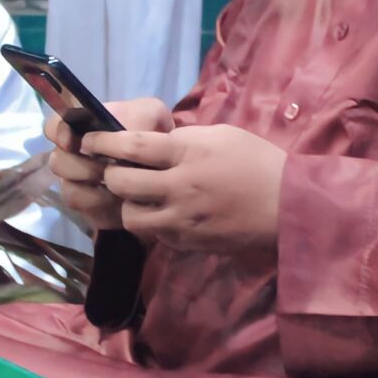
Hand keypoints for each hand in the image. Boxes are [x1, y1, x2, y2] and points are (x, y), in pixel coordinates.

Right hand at [46, 98, 171, 231]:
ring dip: (93, 191)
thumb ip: (135, 115)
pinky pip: (90, 215)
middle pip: (57, 163)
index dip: (58, 133)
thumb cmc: (155, 134)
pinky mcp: (93, 212)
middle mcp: (74, 157)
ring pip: (70, 192)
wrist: (173, 166)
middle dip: (79, 166)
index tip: (74, 140)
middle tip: (105, 167)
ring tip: (119, 188)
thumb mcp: (152, 114)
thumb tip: (117, 131)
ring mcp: (81, 185)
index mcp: (81, 129)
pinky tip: (126, 203)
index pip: (52, 127)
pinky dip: (107, 209)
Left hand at [83, 124, 286, 253]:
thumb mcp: (222, 135)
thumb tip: (154, 145)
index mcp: (188, 153)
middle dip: (111, 175)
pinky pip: (155, 234)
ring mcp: (182, 219)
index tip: (89, 141)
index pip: (132, 146)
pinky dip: (152, 223)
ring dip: (128, 205)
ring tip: (139, 198)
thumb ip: (184, 140)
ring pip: (130, 216)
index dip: (103, 143)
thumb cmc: (258, 162)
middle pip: (122, 183)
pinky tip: (163, 214)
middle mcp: (180, 186)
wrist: (288, 206)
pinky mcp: (188, 242)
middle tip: (113, 171)